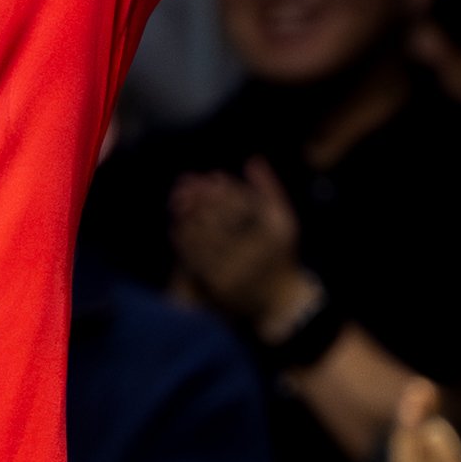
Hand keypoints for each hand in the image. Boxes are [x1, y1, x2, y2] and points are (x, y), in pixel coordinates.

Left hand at [169, 158, 310, 334]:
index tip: (205, 177)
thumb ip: (269, 190)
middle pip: (215, 219)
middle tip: (180, 188)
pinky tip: (177, 229)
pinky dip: (183, 243)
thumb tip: (253, 160)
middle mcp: (253, 254)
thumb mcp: (284, 221)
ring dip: (186, 218)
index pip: (237, 204)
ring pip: (201, 237)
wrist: (279, 301)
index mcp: (271, 234)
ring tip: (176, 205)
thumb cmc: (283, 256)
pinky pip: (194, 259)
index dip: (218, 190)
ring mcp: (234, 271)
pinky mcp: (218, 286)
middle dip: (196, 201)